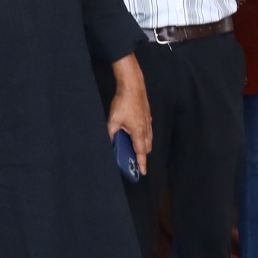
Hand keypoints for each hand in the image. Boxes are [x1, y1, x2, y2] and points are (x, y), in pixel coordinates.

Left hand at [107, 53, 152, 175]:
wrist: (133, 85)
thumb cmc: (124, 101)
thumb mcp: (112, 120)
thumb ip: (111, 133)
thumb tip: (108, 143)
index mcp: (138, 132)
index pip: (141, 152)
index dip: (141, 163)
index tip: (143, 172)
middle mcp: (146, 128)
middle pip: (147, 147)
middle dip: (142, 155)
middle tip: (135, 159)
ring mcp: (148, 122)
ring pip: (149, 139)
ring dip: (143, 145)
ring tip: (134, 148)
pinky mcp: (147, 116)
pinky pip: (148, 130)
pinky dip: (144, 136)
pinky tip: (136, 132)